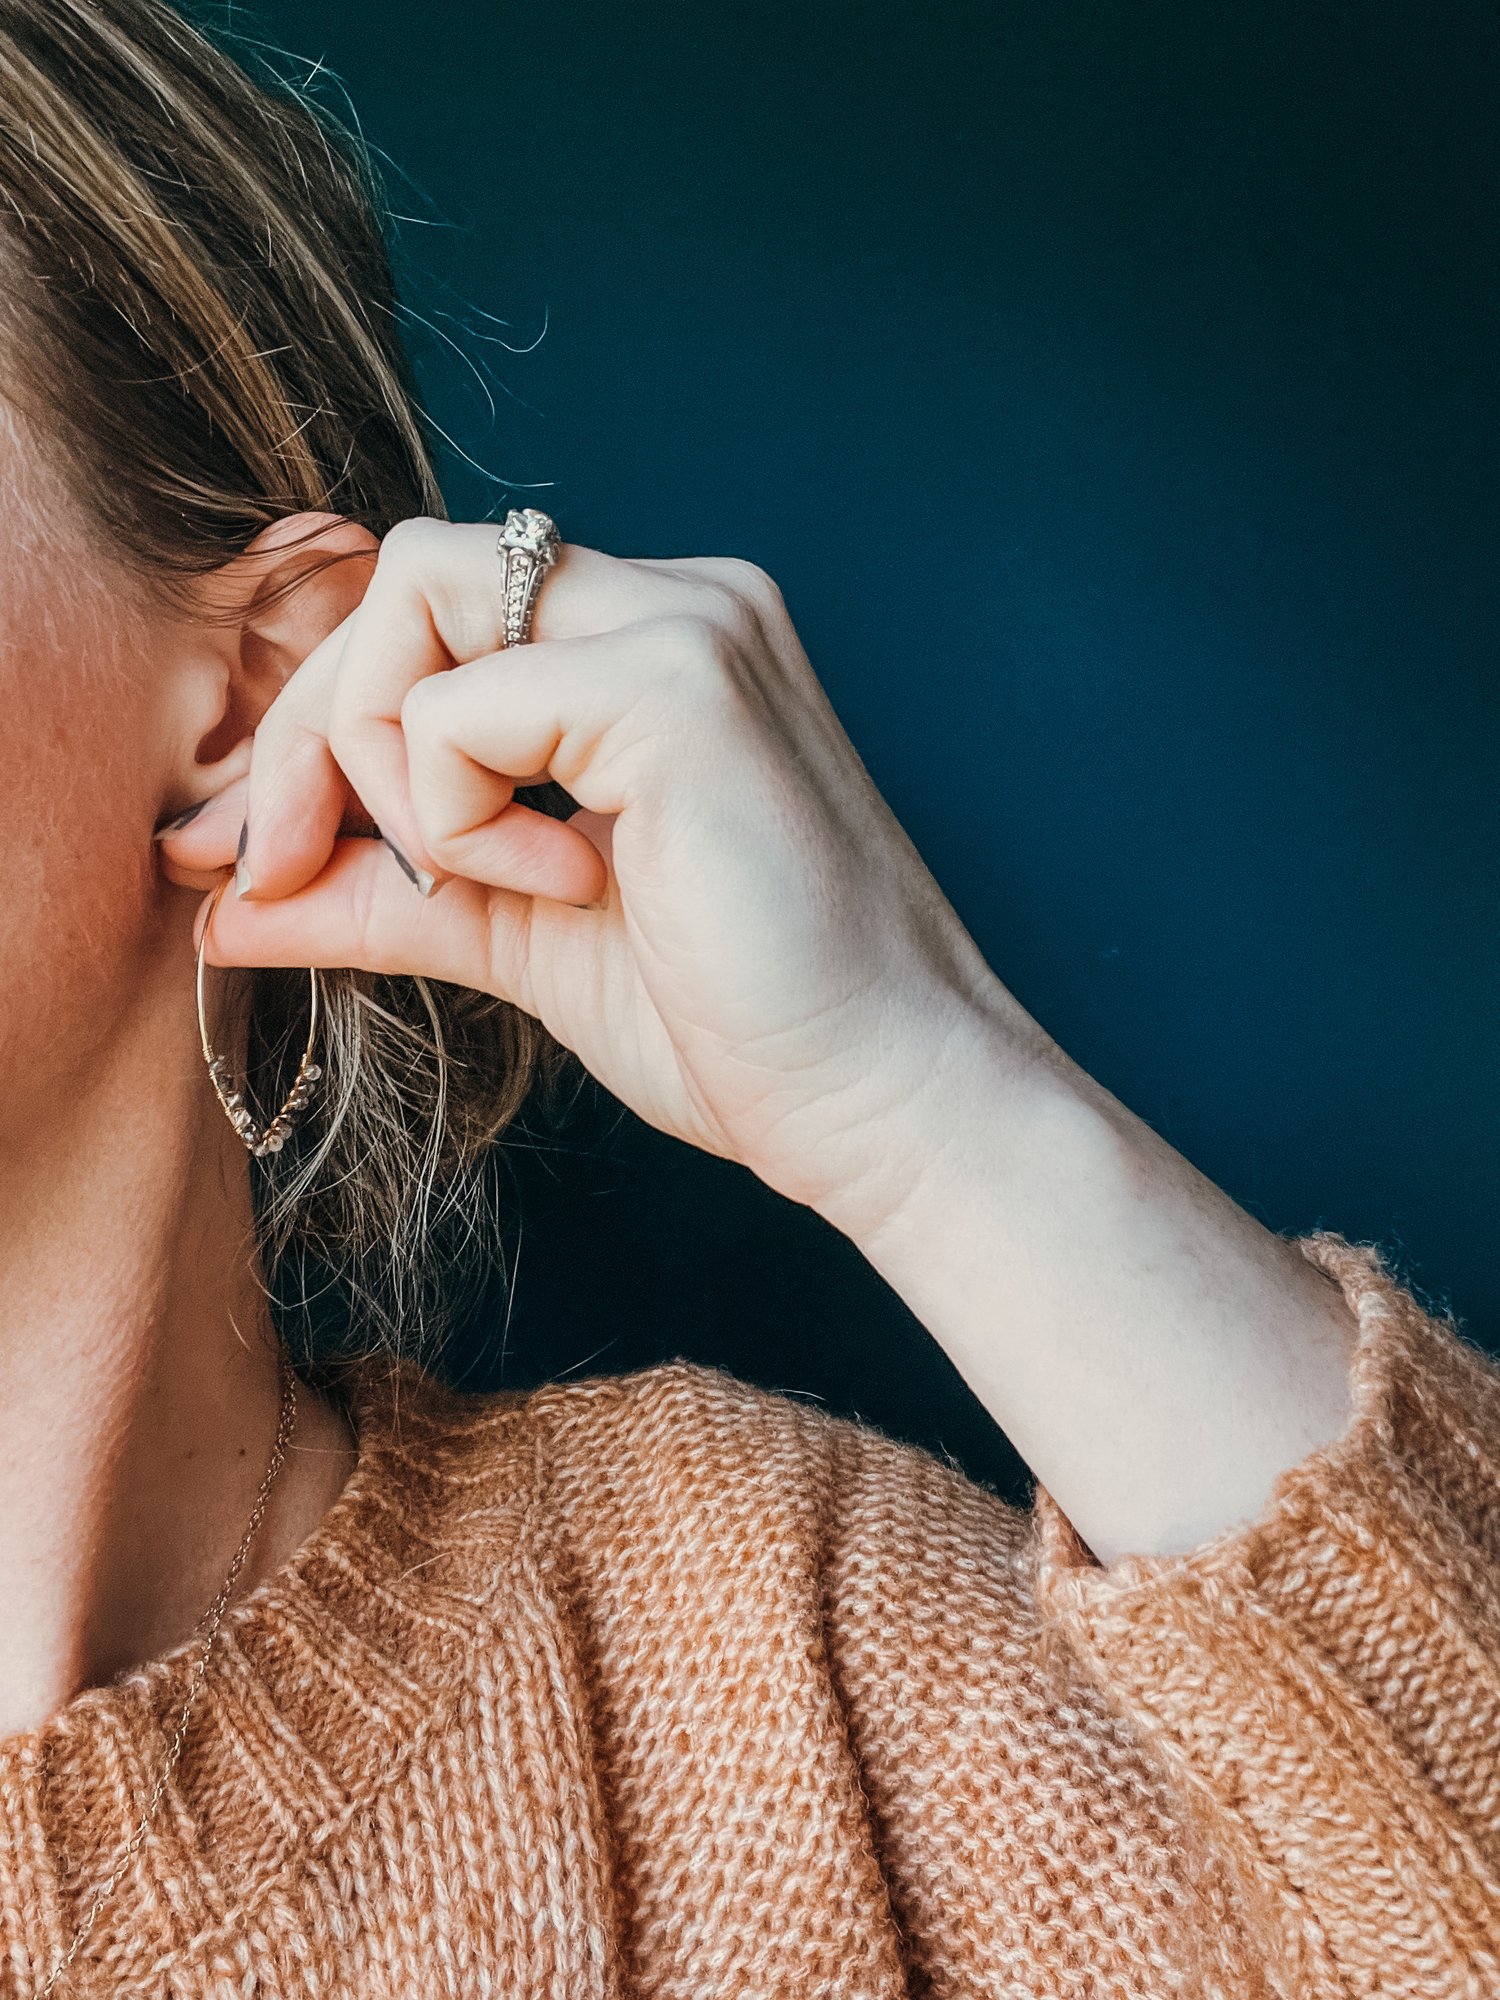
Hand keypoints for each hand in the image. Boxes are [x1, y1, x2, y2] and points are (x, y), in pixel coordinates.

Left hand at [157, 519, 1021, 1236]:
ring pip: (418, 590)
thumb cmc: (740, 1029)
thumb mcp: (524, 940)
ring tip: (476, 885)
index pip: (436, 605)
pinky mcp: (681, 692)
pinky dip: (457, 813)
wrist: (884, 1104)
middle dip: (312, 723)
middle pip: (409, 570)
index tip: (269, 853)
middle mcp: (682, 604)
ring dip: (387, 757)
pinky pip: (464, 705)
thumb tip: (226, 899)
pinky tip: (556, 891)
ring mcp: (691, 630)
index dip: (325, 718)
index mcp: (655, 649)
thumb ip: (388, 894)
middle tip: (287, 863)